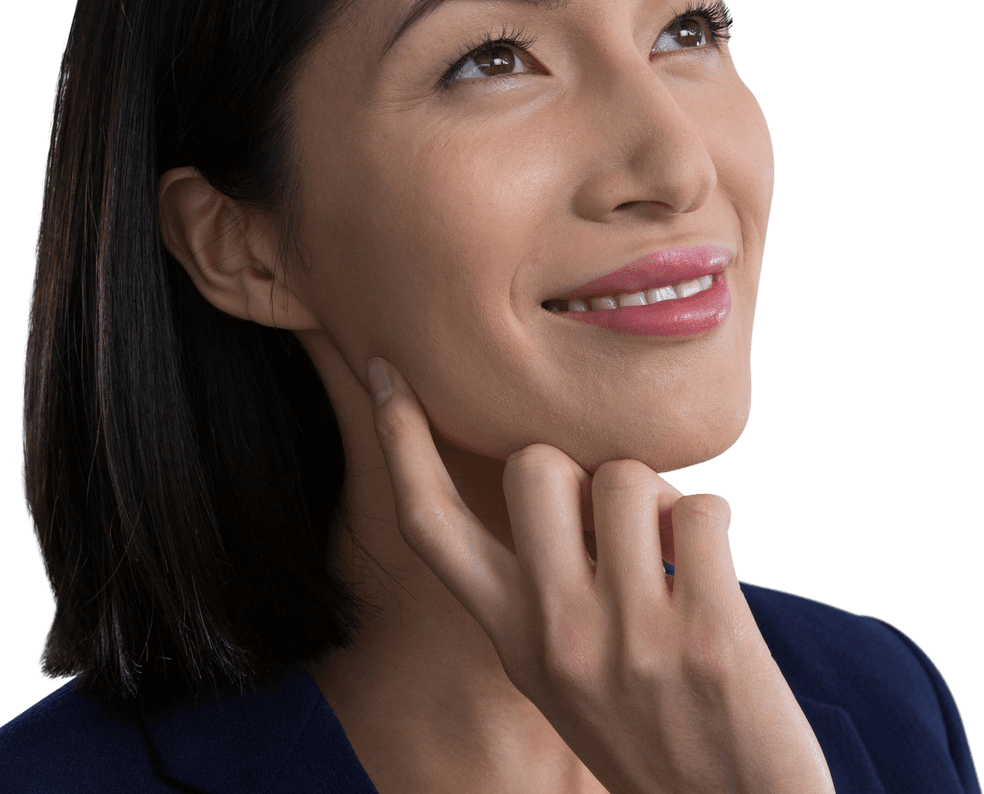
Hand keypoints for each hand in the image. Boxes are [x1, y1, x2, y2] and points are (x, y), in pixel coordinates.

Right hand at [366, 356, 834, 793]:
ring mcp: (629, 637)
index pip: (430, 524)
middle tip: (613, 520)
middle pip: (534, 465)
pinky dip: (714, 518)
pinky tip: (715, 564)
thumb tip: (554, 476)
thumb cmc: (646, 728)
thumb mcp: (556, 668)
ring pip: (624, 475)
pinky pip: (702, 508)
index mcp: (510, 635)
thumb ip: (537, 585)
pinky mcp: (708, 636)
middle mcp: (556, 632)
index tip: (388, 375)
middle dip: (577, 466)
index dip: (400, 440)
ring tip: (674, 550)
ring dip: (658, 497)